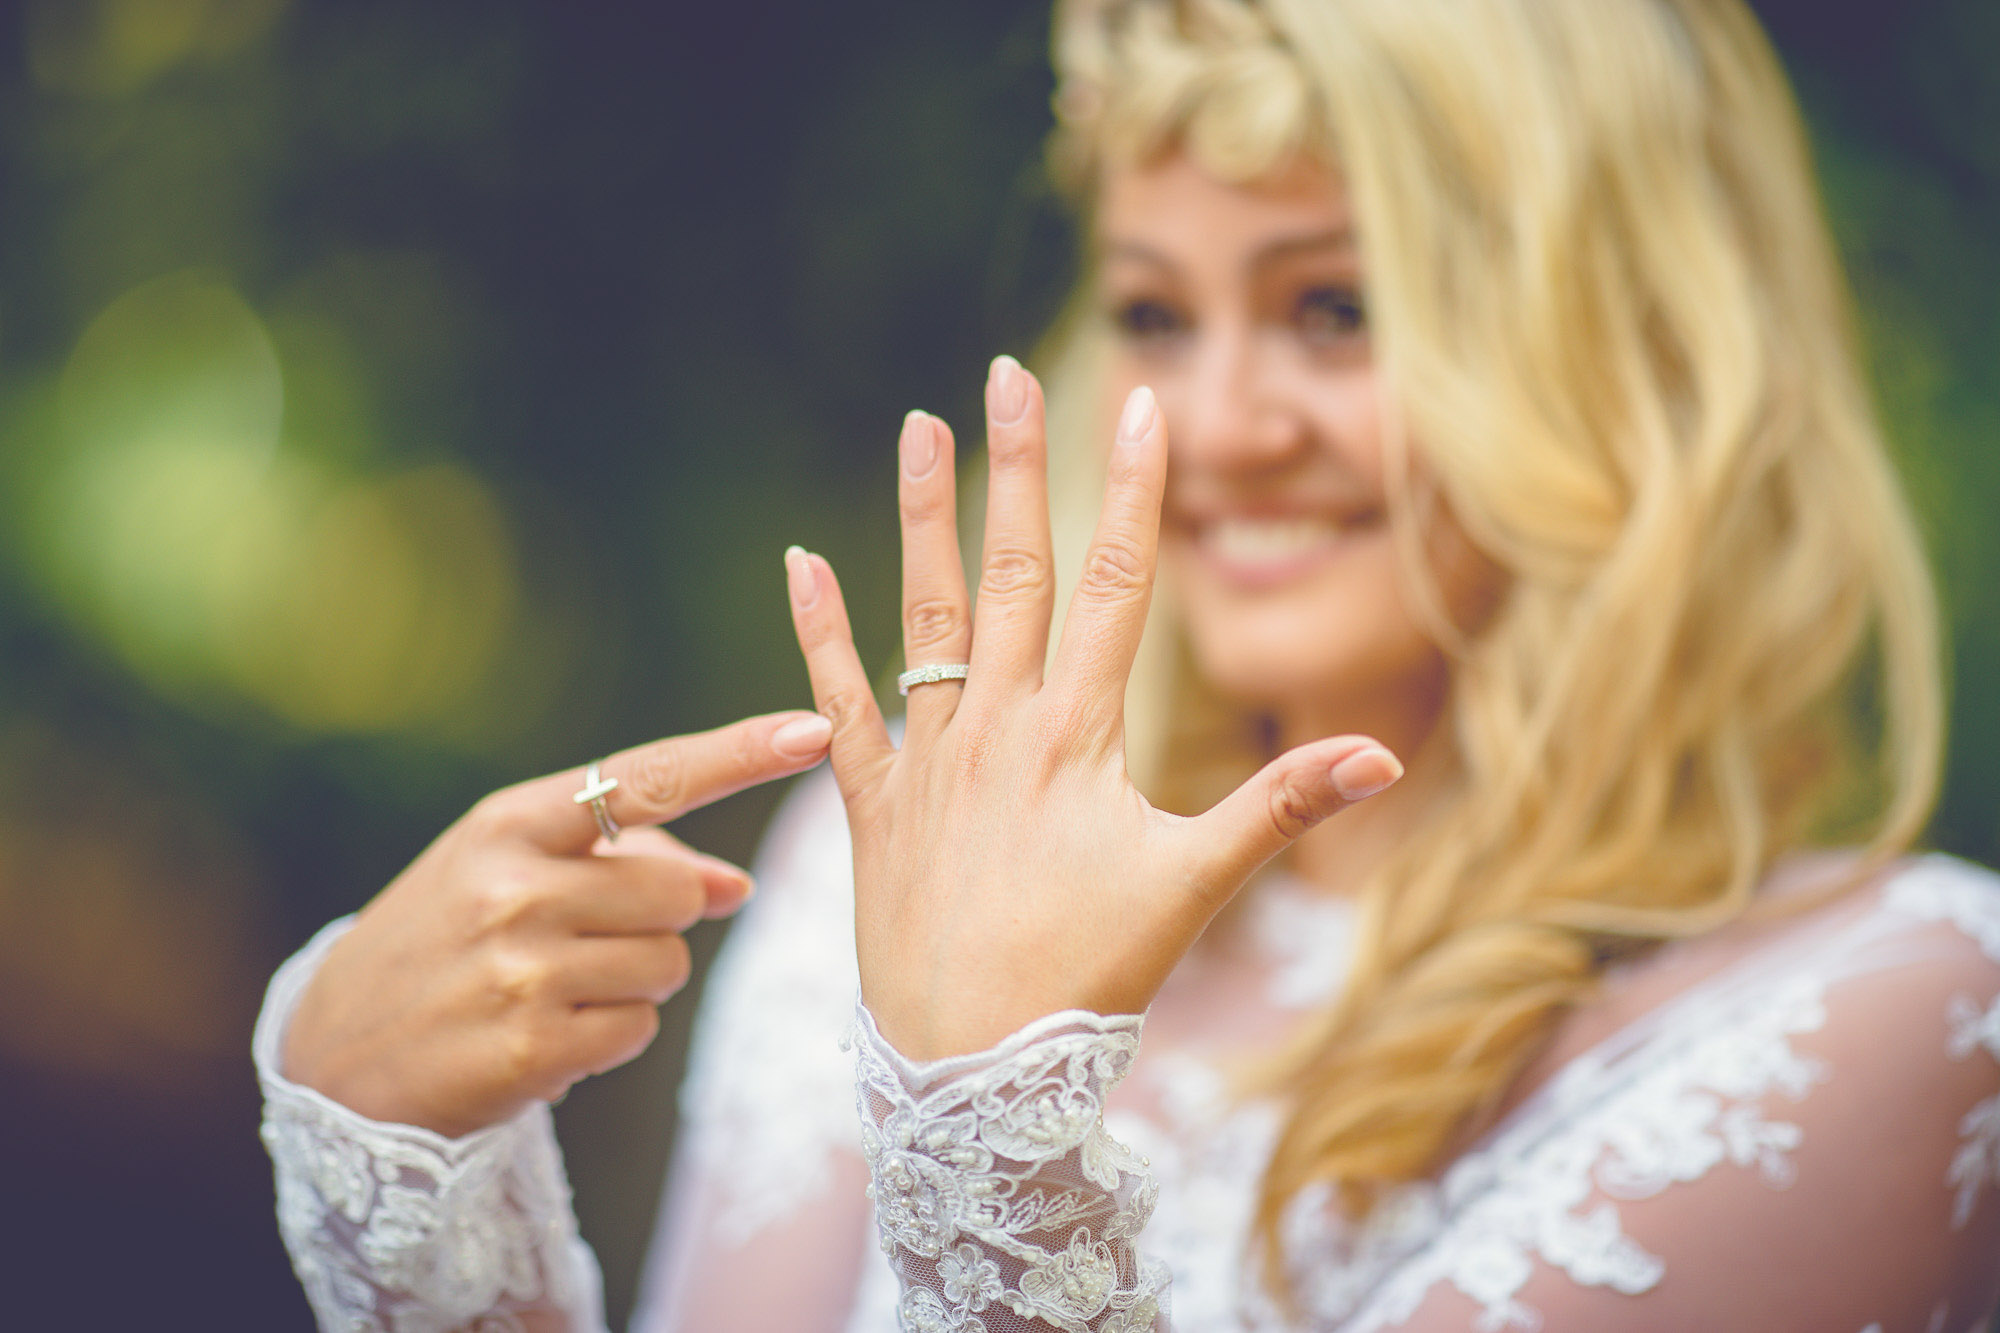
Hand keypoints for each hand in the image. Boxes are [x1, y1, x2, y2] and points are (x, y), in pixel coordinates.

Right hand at [281, 710, 833, 1136]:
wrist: (332, 1054)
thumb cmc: (447, 942)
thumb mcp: (513, 874)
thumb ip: (627, 864)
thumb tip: (737, 887)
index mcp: (512, 822)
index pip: (649, 776)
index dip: (740, 753)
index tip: (815, 728)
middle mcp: (514, 885)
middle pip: (680, 894)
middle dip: (660, 922)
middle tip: (587, 942)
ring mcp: (520, 967)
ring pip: (668, 966)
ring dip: (634, 985)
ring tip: (553, 990)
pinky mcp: (528, 1047)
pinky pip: (638, 1033)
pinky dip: (608, 1038)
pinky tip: (542, 1036)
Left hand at [786, 357, 1400, 1060]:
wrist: (973, 1064)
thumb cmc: (1089, 978)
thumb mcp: (1194, 889)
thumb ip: (1281, 810)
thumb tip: (1384, 760)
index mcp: (1079, 735)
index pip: (1117, 585)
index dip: (1133, 491)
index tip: (1141, 403)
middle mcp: (999, 728)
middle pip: (1015, 571)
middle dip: (1017, 466)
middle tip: (1006, 371)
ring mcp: (929, 760)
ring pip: (925, 616)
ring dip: (921, 518)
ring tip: (916, 427)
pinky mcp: (874, 804)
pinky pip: (839, 703)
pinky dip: (817, 634)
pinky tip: (798, 561)